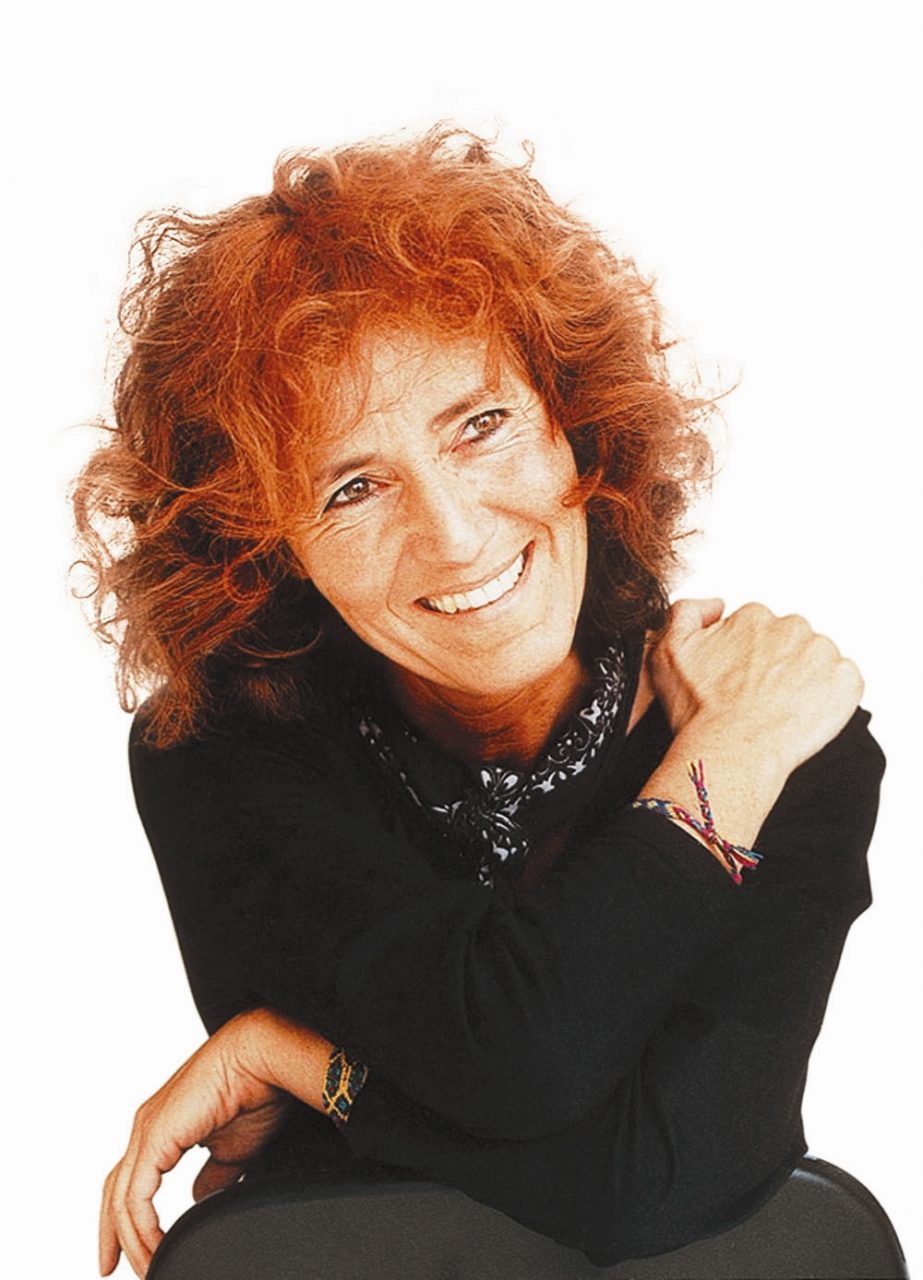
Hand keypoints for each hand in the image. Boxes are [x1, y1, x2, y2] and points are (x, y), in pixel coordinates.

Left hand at [100, 1012, 295, 1277]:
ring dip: (133, 1239)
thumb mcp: (232, 1150)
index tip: (133, 1252)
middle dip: (112, 1235)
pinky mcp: (155, 1137)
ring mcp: (148, 1131)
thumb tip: (198, 1198)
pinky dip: (141, 1227)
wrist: (264, 1058)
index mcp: (163, 1127)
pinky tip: (155, 1246)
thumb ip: (212, 1175)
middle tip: (110, 1267)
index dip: (126, 1219)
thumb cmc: (256, 1091)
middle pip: (115, 1192)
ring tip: (150, 1267)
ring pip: (122, 1199)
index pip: (131, 1181)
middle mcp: (148, 1127)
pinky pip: (136, 1195)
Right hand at [648, 598, 863, 774]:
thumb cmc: (701, 710)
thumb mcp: (668, 650)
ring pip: (817, 661)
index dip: (748, 657)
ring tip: (782, 709)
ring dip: (805, 680)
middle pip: (790, 642)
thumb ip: (686, 612)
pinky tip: (805, 715)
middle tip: (760, 697)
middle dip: (779, 665)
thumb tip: (715, 604)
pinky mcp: (846, 681)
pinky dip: (830, 697)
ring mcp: (822, 653)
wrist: (732, 750)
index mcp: (753, 617)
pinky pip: (844, 683)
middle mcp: (791, 626)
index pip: (758, 630)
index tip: (741, 679)